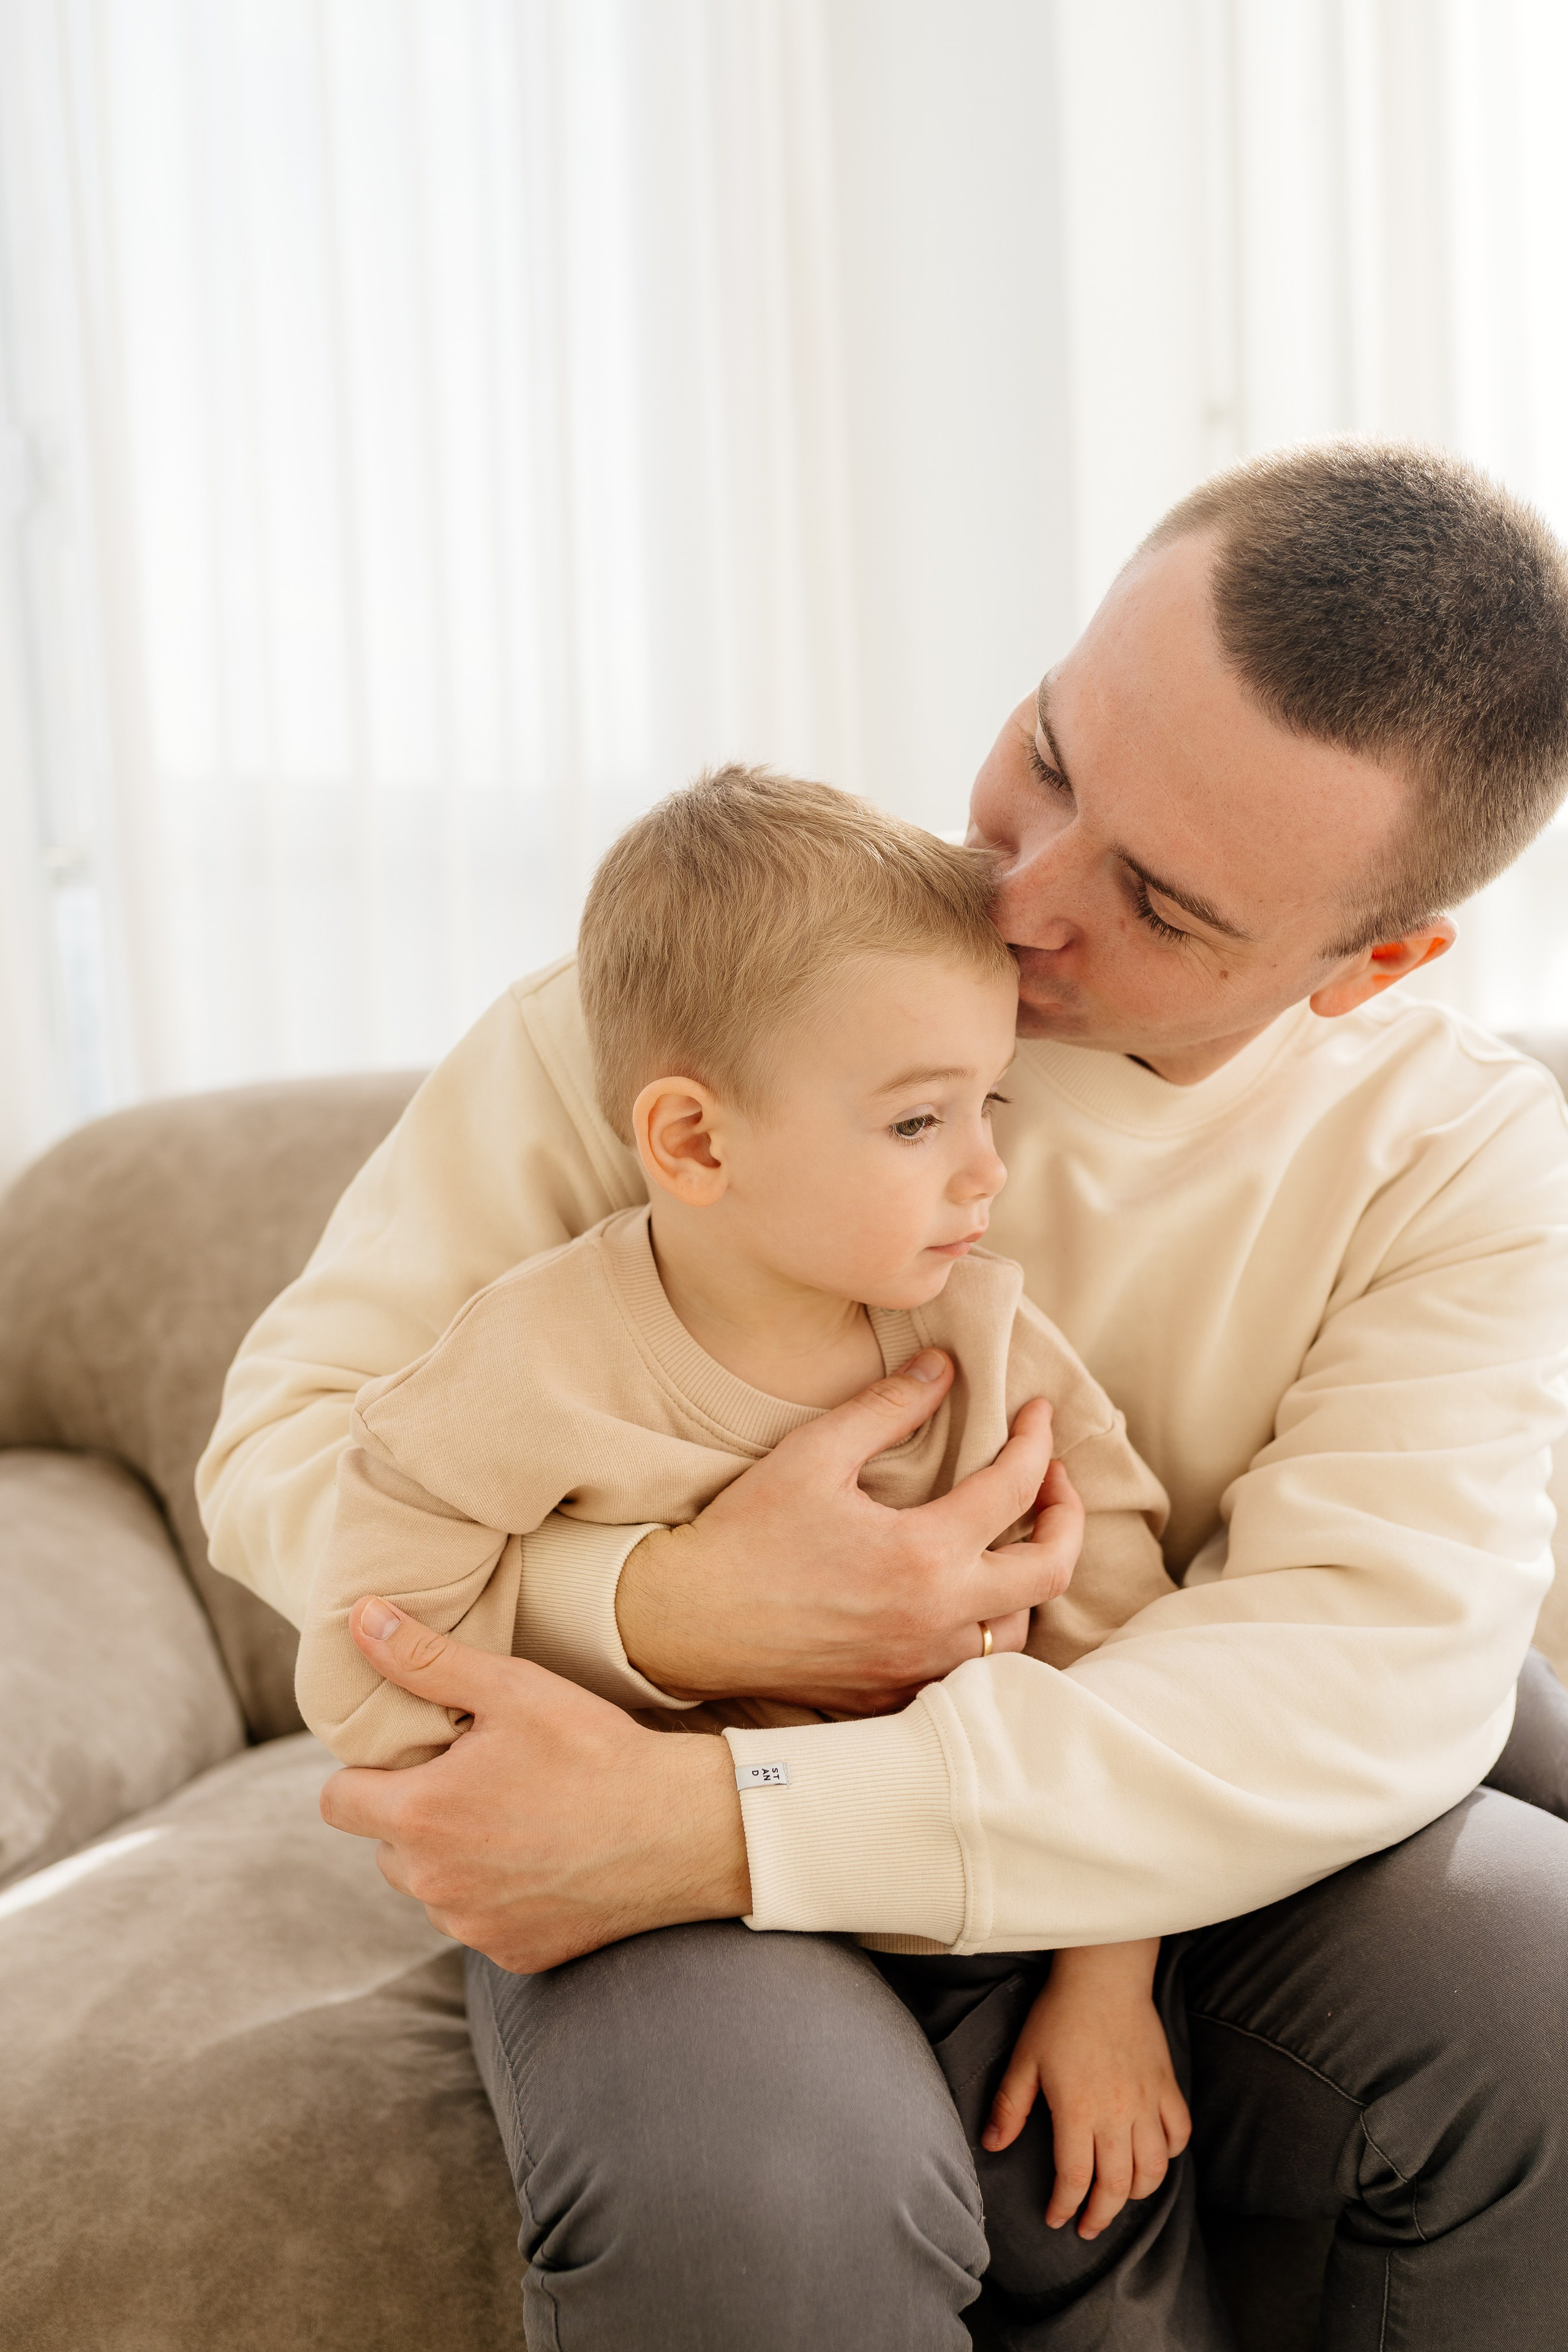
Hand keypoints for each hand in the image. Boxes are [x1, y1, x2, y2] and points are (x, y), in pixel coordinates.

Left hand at [318, 1596, 750, 1971]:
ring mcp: (472, 1927)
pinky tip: (545, 1858)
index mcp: (421, 1816)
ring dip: (453, 1856)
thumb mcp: (513, 1689)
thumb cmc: (595, 1752)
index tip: (422, 1754)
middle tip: (482, 1777)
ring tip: (518, 1815)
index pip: (337, 1800)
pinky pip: (477, 1920)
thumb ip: (426, 1659)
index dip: (369, 1771)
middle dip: (417, 1811)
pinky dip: (496, 1895)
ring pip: (431, 1885)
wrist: (682, 1831)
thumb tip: (360, 1619)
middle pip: (385, 1844)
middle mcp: (433, 1885)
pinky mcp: (513, 1957)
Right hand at [615, 1349, 1084, 1711]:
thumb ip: (886, 1407)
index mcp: (923, 1555)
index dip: (1037, 1442)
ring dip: (1027, 1581)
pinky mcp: (893, 1693)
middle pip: (1049, 1572)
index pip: (1016, 1489)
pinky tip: (963, 1600)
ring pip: (1018, 1632)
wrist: (687, 1621)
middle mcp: (935, 1619)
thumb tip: (943, 1368)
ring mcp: (917, 1665)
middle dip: (1066, 1516)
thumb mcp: (813, 1453)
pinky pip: (969, 1670)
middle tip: (1051, 1479)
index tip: (1036, 1414)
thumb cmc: (746, 1534)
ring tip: (1010, 1539)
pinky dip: (984, 1631)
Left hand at [981, 1942, 1190, 2239]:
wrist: (1103, 1977)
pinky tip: (1155, 2157)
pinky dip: (1171, 2153)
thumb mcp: (1024, 2059)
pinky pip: (1179, 2133)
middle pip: (1117, 2185)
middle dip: (1102, 2215)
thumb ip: (1010, 2106)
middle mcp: (1118, 2115)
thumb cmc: (1059, 2015)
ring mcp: (1147, 2102)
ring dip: (1138, 2193)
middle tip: (1089, 2228)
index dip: (1066, 2207)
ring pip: (1155, 2169)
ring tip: (1121, 2199)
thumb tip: (992, 2145)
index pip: (1075, 2179)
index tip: (1057, 2219)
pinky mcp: (1167, 2086)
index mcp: (1079, 2112)